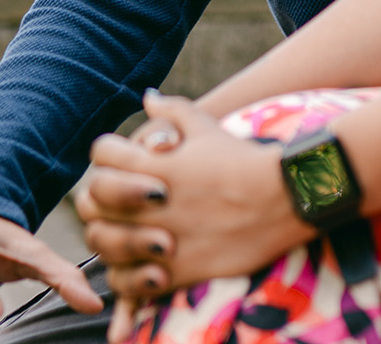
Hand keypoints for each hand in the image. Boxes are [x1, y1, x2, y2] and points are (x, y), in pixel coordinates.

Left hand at [76, 93, 314, 331]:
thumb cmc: (246, 159)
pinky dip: (127, 277)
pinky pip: (128, 281)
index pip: (102, 154)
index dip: (107, 157)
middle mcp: (150, 201)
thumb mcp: (208, 127)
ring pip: (104, 244)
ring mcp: (160, 237)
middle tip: (114, 206)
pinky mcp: (176, 270)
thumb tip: (148, 97)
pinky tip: (142, 268)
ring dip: (108, 240)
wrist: (286, 196)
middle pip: (93, 202)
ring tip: (126, 238)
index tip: (121, 165)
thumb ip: (173, 111)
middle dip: (99, 202)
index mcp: (155, 163)